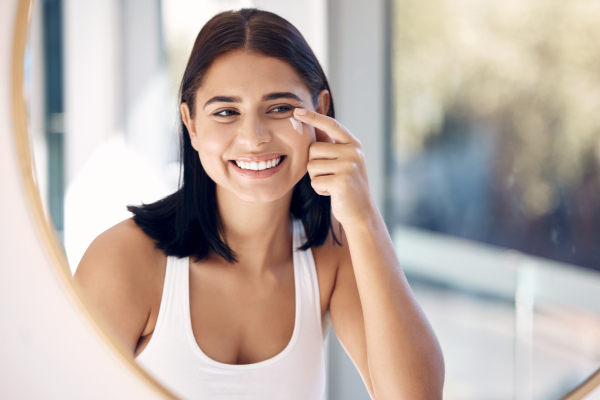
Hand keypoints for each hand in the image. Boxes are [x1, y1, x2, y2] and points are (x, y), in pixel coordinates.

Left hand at [293, 108, 376, 226]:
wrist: (360, 212)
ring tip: (331, 184)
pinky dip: (319, 189)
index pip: (331, 125)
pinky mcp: (342, 182)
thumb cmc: (347, 185)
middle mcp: (353, 152)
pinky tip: (332, 193)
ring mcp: (349, 166)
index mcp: (353, 144)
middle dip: (314, 164)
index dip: (313, 117)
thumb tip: (311, 123)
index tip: (296, 110)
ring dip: (316, 178)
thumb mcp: (344, 161)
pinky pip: (315, 181)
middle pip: (314, 149)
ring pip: (311, 165)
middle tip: (329, 176)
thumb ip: (331, 145)